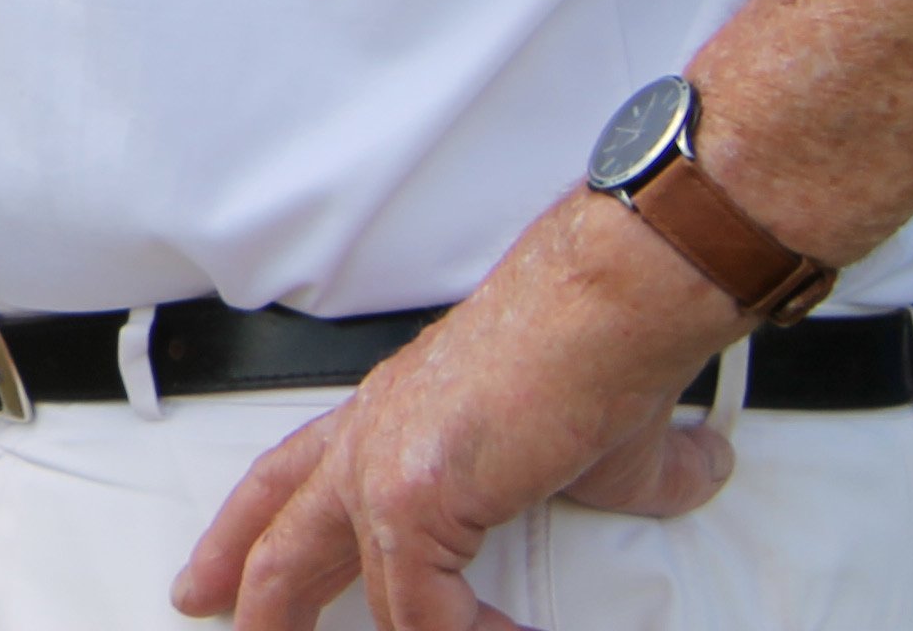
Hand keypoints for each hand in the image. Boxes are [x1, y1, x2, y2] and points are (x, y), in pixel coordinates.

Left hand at [169, 194, 741, 629]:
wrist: (612, 313)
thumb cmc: (596, 356)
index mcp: (387, 420)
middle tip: (219, 623)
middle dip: (254, 599)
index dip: (247, 531)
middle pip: (280, 533)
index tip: (218, 578)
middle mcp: (369, 438)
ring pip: (350, 585)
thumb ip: (611, 480)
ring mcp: (383, 468)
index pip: (289, 480)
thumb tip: (694, 470)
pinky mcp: (414, 499)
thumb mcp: (592, 443)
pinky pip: (422, 612)